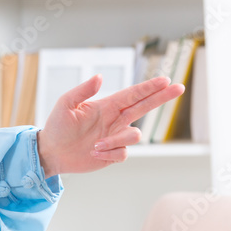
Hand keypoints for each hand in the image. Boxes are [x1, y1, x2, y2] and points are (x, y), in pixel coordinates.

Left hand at [36, 75, 184, 177]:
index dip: (149, 87)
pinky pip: (123, 153)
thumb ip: (82, 91)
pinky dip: (109, 153)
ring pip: (134, 136)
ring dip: (115, 140)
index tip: (165, 79)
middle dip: (161, 97)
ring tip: (94, 144)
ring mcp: (115, 137)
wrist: (50, 152)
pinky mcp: (112, 154)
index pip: (133, 94)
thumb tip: (100, 77)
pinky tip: (94, 152)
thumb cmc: (57, 126)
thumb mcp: (65, 105)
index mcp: (106, 106)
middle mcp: (115, 120)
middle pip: (145, 107)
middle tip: (179, 87)